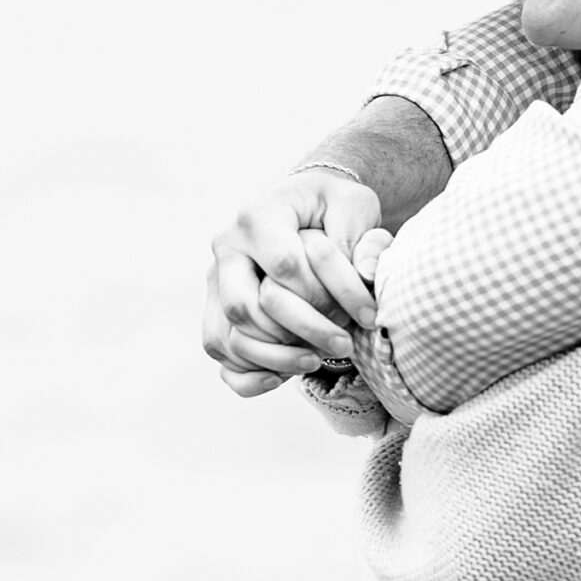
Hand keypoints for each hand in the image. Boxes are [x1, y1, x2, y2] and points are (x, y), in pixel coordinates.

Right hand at [202, 169, 381, 395]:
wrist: (302, 204)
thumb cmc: (331, 205)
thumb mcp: (355, 205)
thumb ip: (364, 236)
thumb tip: (365, 273)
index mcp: (258, 216)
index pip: (283, 265)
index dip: (325, 296)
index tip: (364, 315)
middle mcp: (227, 247)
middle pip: (244, 306)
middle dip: (300, 332)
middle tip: (343, 344)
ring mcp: (215, 279)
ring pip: (227, 335)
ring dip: (275, 358)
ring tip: (317, 361)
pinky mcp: (214, 305)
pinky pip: (218, 349)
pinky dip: (247, 371)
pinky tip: (283, 376)